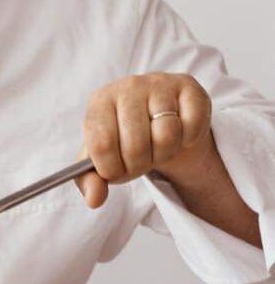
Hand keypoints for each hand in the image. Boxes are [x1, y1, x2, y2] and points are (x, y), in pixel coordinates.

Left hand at [75, 73, 212, 207]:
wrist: (159, 120)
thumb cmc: (125, 139)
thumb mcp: (102, 157)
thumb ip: (90, 179)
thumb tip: (93, 200)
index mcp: (99, 101)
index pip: (101, 144)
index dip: (112, 170)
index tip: (117, 172)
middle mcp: (127, 86)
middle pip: (135, 144)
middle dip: (139, 166)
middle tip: (141, 162)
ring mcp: (159, 83)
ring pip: (166, 135)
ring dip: (164, 154)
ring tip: (158, 148)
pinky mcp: (188, 86)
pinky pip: (192, 124)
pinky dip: (188, 139)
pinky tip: (179, 134)